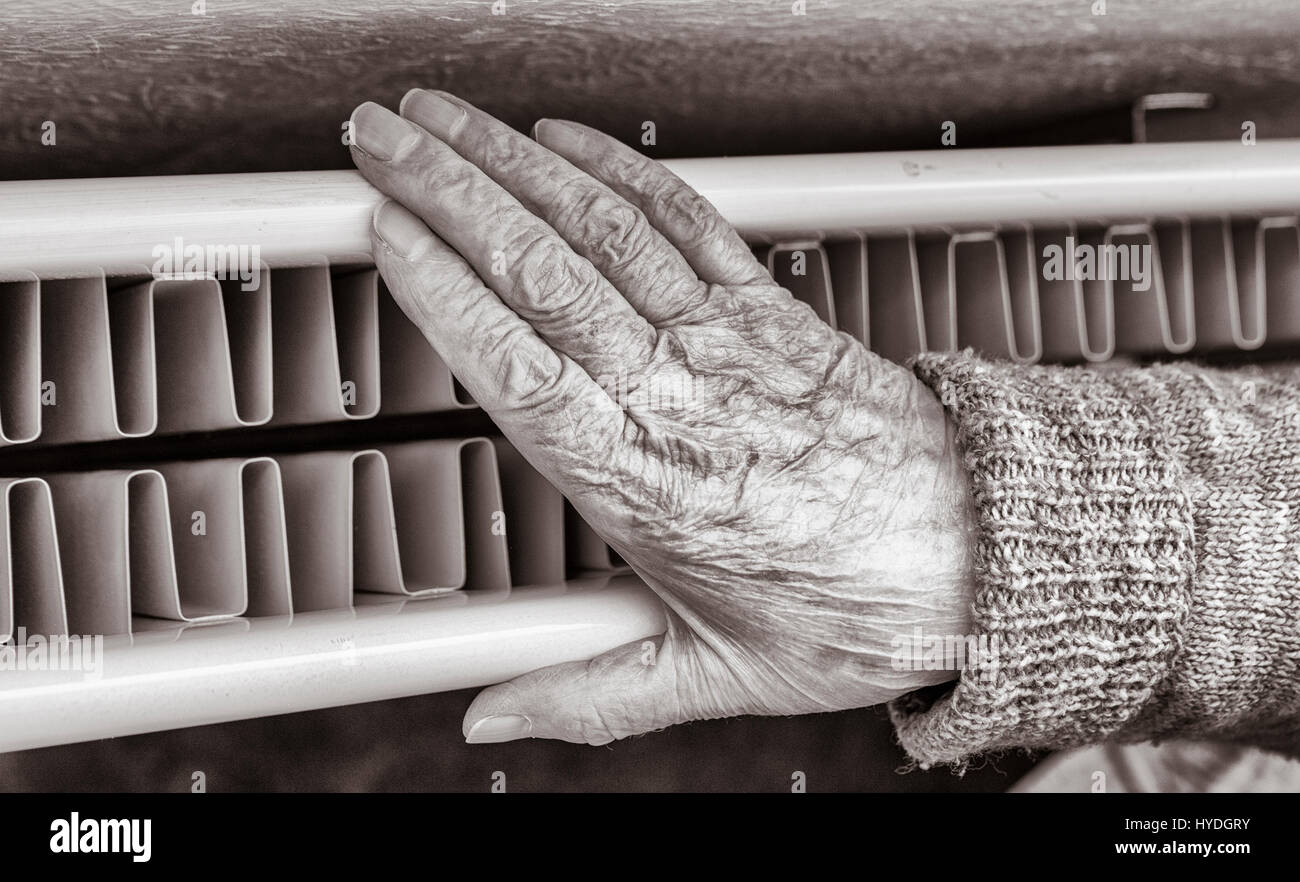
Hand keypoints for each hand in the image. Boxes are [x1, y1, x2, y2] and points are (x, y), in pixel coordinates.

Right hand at [348, 90, 976, 744]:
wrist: (981, 551)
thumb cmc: (857, 608)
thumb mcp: (714, 678)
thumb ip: (589, 698)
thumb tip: (494, 714)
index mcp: (649, 486)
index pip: (518, 368)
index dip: (442, 290)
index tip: (384, 236)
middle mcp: (681, 396)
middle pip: (544, 272)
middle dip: (448, 190)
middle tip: (378, 140)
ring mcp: (728, 340)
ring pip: (602, 229)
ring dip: (513, 162)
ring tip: (444, 120)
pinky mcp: (770, 309)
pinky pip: (686, 222)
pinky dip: (620, 171)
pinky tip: (569, 142)